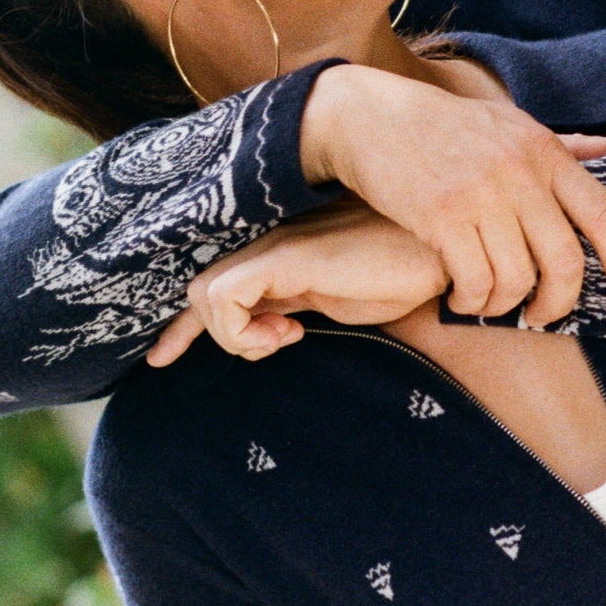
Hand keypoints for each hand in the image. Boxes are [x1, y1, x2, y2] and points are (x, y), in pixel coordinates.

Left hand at [148, 201, 445, 366]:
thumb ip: (304, 305)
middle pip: (199, 286)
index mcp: (284, 254)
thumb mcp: (342, 297)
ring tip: (283, 339)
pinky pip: (227, 298)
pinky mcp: (289, 257)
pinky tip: (289, 334)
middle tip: (165, 361)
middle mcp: (273, 244)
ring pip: (206, 294)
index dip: (185, 322)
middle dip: (180, 330)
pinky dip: (243, 331)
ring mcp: (279, 246)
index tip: (162, 357)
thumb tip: (276, 327)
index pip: (219, 283)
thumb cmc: (403, 272)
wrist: (443, 250)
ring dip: (234, 335)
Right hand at [296, 65, 605, 322]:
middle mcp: (520, 171)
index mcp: (545, 151)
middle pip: (565, 261)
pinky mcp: (440, 216)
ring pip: (518, 279)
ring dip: (506, 306)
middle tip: (545, 315)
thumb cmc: (450, 129)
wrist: (372, 117)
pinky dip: (472, 303)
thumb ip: (570, 148)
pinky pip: (475, 283)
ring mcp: (480, 193)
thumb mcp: (514, 126)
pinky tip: (461, 297)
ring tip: (489, 300)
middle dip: (560, 303)